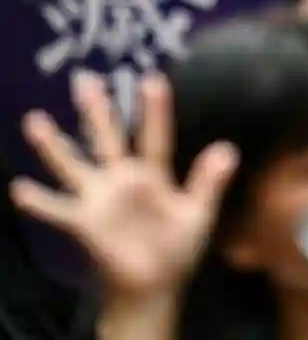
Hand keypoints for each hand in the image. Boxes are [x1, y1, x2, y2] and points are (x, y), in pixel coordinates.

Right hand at [10, 72, 237, 298]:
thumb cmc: (176, 247)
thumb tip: (229, 149)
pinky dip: (40, 201)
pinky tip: (19, 187)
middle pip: (108, 138)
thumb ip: (210, 182)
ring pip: (74, 165)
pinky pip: (59, 210)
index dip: (155, 110)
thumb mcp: (198, 213)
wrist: (154, 285)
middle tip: (85, 78)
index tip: (152, 78)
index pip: (156, 136)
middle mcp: (122, 179)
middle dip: (97, 110)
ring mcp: (100, 199)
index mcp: (153, 174)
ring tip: (34, 120)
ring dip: (54, 145)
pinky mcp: (85, 223)